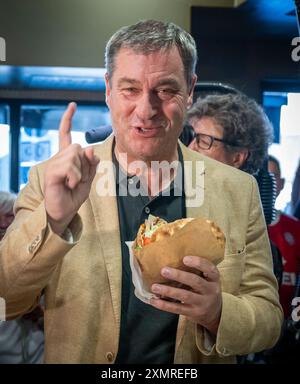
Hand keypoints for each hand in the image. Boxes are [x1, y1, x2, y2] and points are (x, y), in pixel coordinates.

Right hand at [44, 102, 99, 234]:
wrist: (63, 213)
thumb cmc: (74, 196)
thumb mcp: (88, 179)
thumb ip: (91, 165)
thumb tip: (90, 149)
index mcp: (67, 158)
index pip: (65, 135)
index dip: (68, 119)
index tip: (72, 105)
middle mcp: (59, 158)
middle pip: (79, 147)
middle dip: (85, 164)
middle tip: (80, 179)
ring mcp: (54, 165)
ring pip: (75, 156)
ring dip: (80, 172)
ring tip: (73, 184)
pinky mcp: (51, 173)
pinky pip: (69, 167)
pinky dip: (74, 177)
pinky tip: (69, 185)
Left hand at [150, 256, 221, 334]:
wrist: (214, 313)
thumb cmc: (205, 289)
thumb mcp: (207, 279)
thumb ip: (196, 271)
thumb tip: (171, 258)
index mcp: (214, 279)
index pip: (210, 269)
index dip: (198, 263)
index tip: (184, 258)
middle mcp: (210, 291)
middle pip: (196, 282)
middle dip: (179, 276)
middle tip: (164, 270)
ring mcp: (202, 303)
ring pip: (185, 296)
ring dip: (168, 291)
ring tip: (154, 287)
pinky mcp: (194, 313)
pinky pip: (178, 309)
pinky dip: (164, 305)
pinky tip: (154, 300)